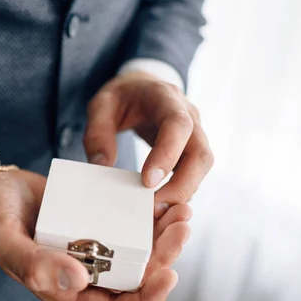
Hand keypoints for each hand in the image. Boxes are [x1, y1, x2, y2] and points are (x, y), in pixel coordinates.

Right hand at [0, 168, 191, 300]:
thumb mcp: (6, 242)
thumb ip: (34, 265)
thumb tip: (78, 281)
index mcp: (65, 289)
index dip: (146, 299)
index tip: (169, 274)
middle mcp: (85, 271)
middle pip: (135, 277)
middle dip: (165, 256)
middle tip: (182, 226)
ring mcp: (92, 245)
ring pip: (138, 250)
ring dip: (163, 235)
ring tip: (181, 210)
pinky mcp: (94, 220)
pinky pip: (127, 224)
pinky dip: (146, 215)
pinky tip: (159, 200)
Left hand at [83, 71, 213, 216]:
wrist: (142, 88)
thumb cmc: (122, 97)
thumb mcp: (101, 105)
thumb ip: (97, 133)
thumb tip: (101, 166)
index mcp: (166, 97)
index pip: (177, 125)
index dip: (167, 154)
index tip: (148, 181)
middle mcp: (189, 115)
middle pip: (201, 154)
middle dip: (181, 185)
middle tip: (154, 208)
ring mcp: (195, 133)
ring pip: (202, 168)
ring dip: (183, 192)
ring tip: (156, 212)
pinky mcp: (192, 150)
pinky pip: (194, 173)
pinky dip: (180, 191)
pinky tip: (160, 205)